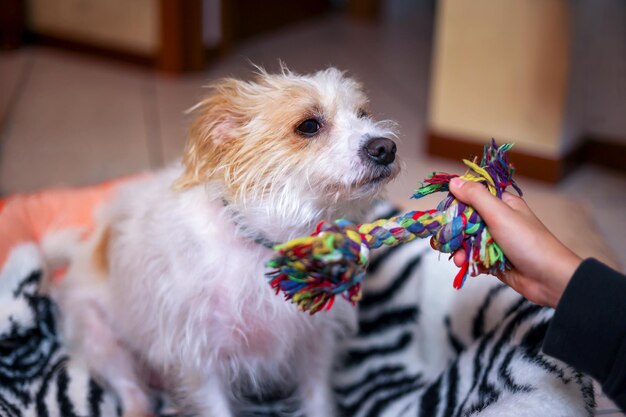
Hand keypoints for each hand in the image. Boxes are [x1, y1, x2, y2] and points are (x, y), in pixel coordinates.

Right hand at [448, 178, 581, 307]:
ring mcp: (496, 241)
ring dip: (460, 250)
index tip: (444, 213)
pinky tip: (468, 267)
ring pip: (467, 241)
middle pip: (466, 220)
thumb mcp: (500, 214)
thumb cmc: (529, 242)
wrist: (549, 279)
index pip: (472, 196)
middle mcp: (498, 220)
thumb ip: (476, 197)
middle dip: (455, 232)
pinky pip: (474, 258)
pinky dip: (469, 262)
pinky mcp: (494, 260)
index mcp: (502, 204)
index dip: (456, 203)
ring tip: (458, 259)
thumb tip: (453, 181)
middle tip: (445, 240)